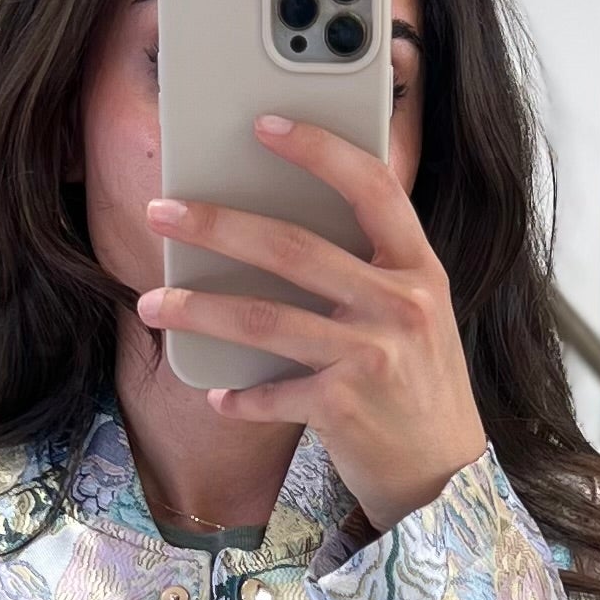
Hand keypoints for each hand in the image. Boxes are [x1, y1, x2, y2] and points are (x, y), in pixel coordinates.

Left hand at [136, 114, 487, 531]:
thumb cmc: (418, 383)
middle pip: (293, 247)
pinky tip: (218, 394)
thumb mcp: (417, 312)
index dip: (318, 149)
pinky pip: (270, 393)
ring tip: (154, 303)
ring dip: (199, 310)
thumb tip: (278, 228)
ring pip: (264, 318)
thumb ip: (371, 269)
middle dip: (217, 225)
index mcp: (419, 267)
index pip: (372, 187)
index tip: (265, 124)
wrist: (444, 474)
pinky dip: (238, 396)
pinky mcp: (345, 407)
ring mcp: (373, 356)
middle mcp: (400, 304)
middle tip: (163, 212)